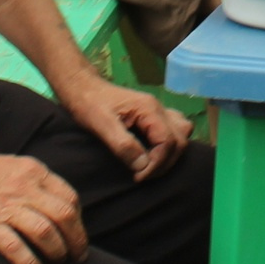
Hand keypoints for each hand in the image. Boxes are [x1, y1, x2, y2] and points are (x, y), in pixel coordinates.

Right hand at [0, 146, 85, 263]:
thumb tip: (52, 206)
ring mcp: (6, 206)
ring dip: (58, 251)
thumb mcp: (12, 166)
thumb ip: (33, 183)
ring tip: (59, 263)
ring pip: (45, 232)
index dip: (79, 220)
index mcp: (34, 171)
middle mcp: (25, 187)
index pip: (70, 196)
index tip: (77, 233)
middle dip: (77, 239)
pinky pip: (17, 248)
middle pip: (64, 215)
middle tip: (78, 256)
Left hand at [56, 73, 192, 182]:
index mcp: (148, 109)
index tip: (138, 176)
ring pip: (182, 132)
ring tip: (150, 166)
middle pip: (179, 139)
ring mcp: (158, 111)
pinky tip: (151, 152)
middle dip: (165, 162)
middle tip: (143, 175)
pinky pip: (174, 129)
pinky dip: (169, 144)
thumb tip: (142, 166)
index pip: (168, 141)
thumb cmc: (89, 104)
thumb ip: (123, 145)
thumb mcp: (101, 125)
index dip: (157, 163)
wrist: (82, 88)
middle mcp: (158, 108)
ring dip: (170, 153)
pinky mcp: (152, 115)